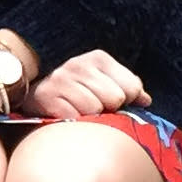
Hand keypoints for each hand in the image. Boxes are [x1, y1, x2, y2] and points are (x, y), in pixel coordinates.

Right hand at [27, 50, 145, 117]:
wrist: (35, 97)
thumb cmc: (77, 94)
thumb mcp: (105, 84)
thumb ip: (128, 89)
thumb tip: (146, 101)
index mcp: (98, 59)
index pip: (132, 87)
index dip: (126, 101)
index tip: (113, 104)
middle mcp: (78, 64)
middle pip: (115, 98)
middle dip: (108, 110)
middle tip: (95, 110)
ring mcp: (60, 79)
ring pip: (94, 109)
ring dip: (89, 118)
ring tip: (79, 113)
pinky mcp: (45, 96)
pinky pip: (73, 117)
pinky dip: (73, 123)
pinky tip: (67, 119)